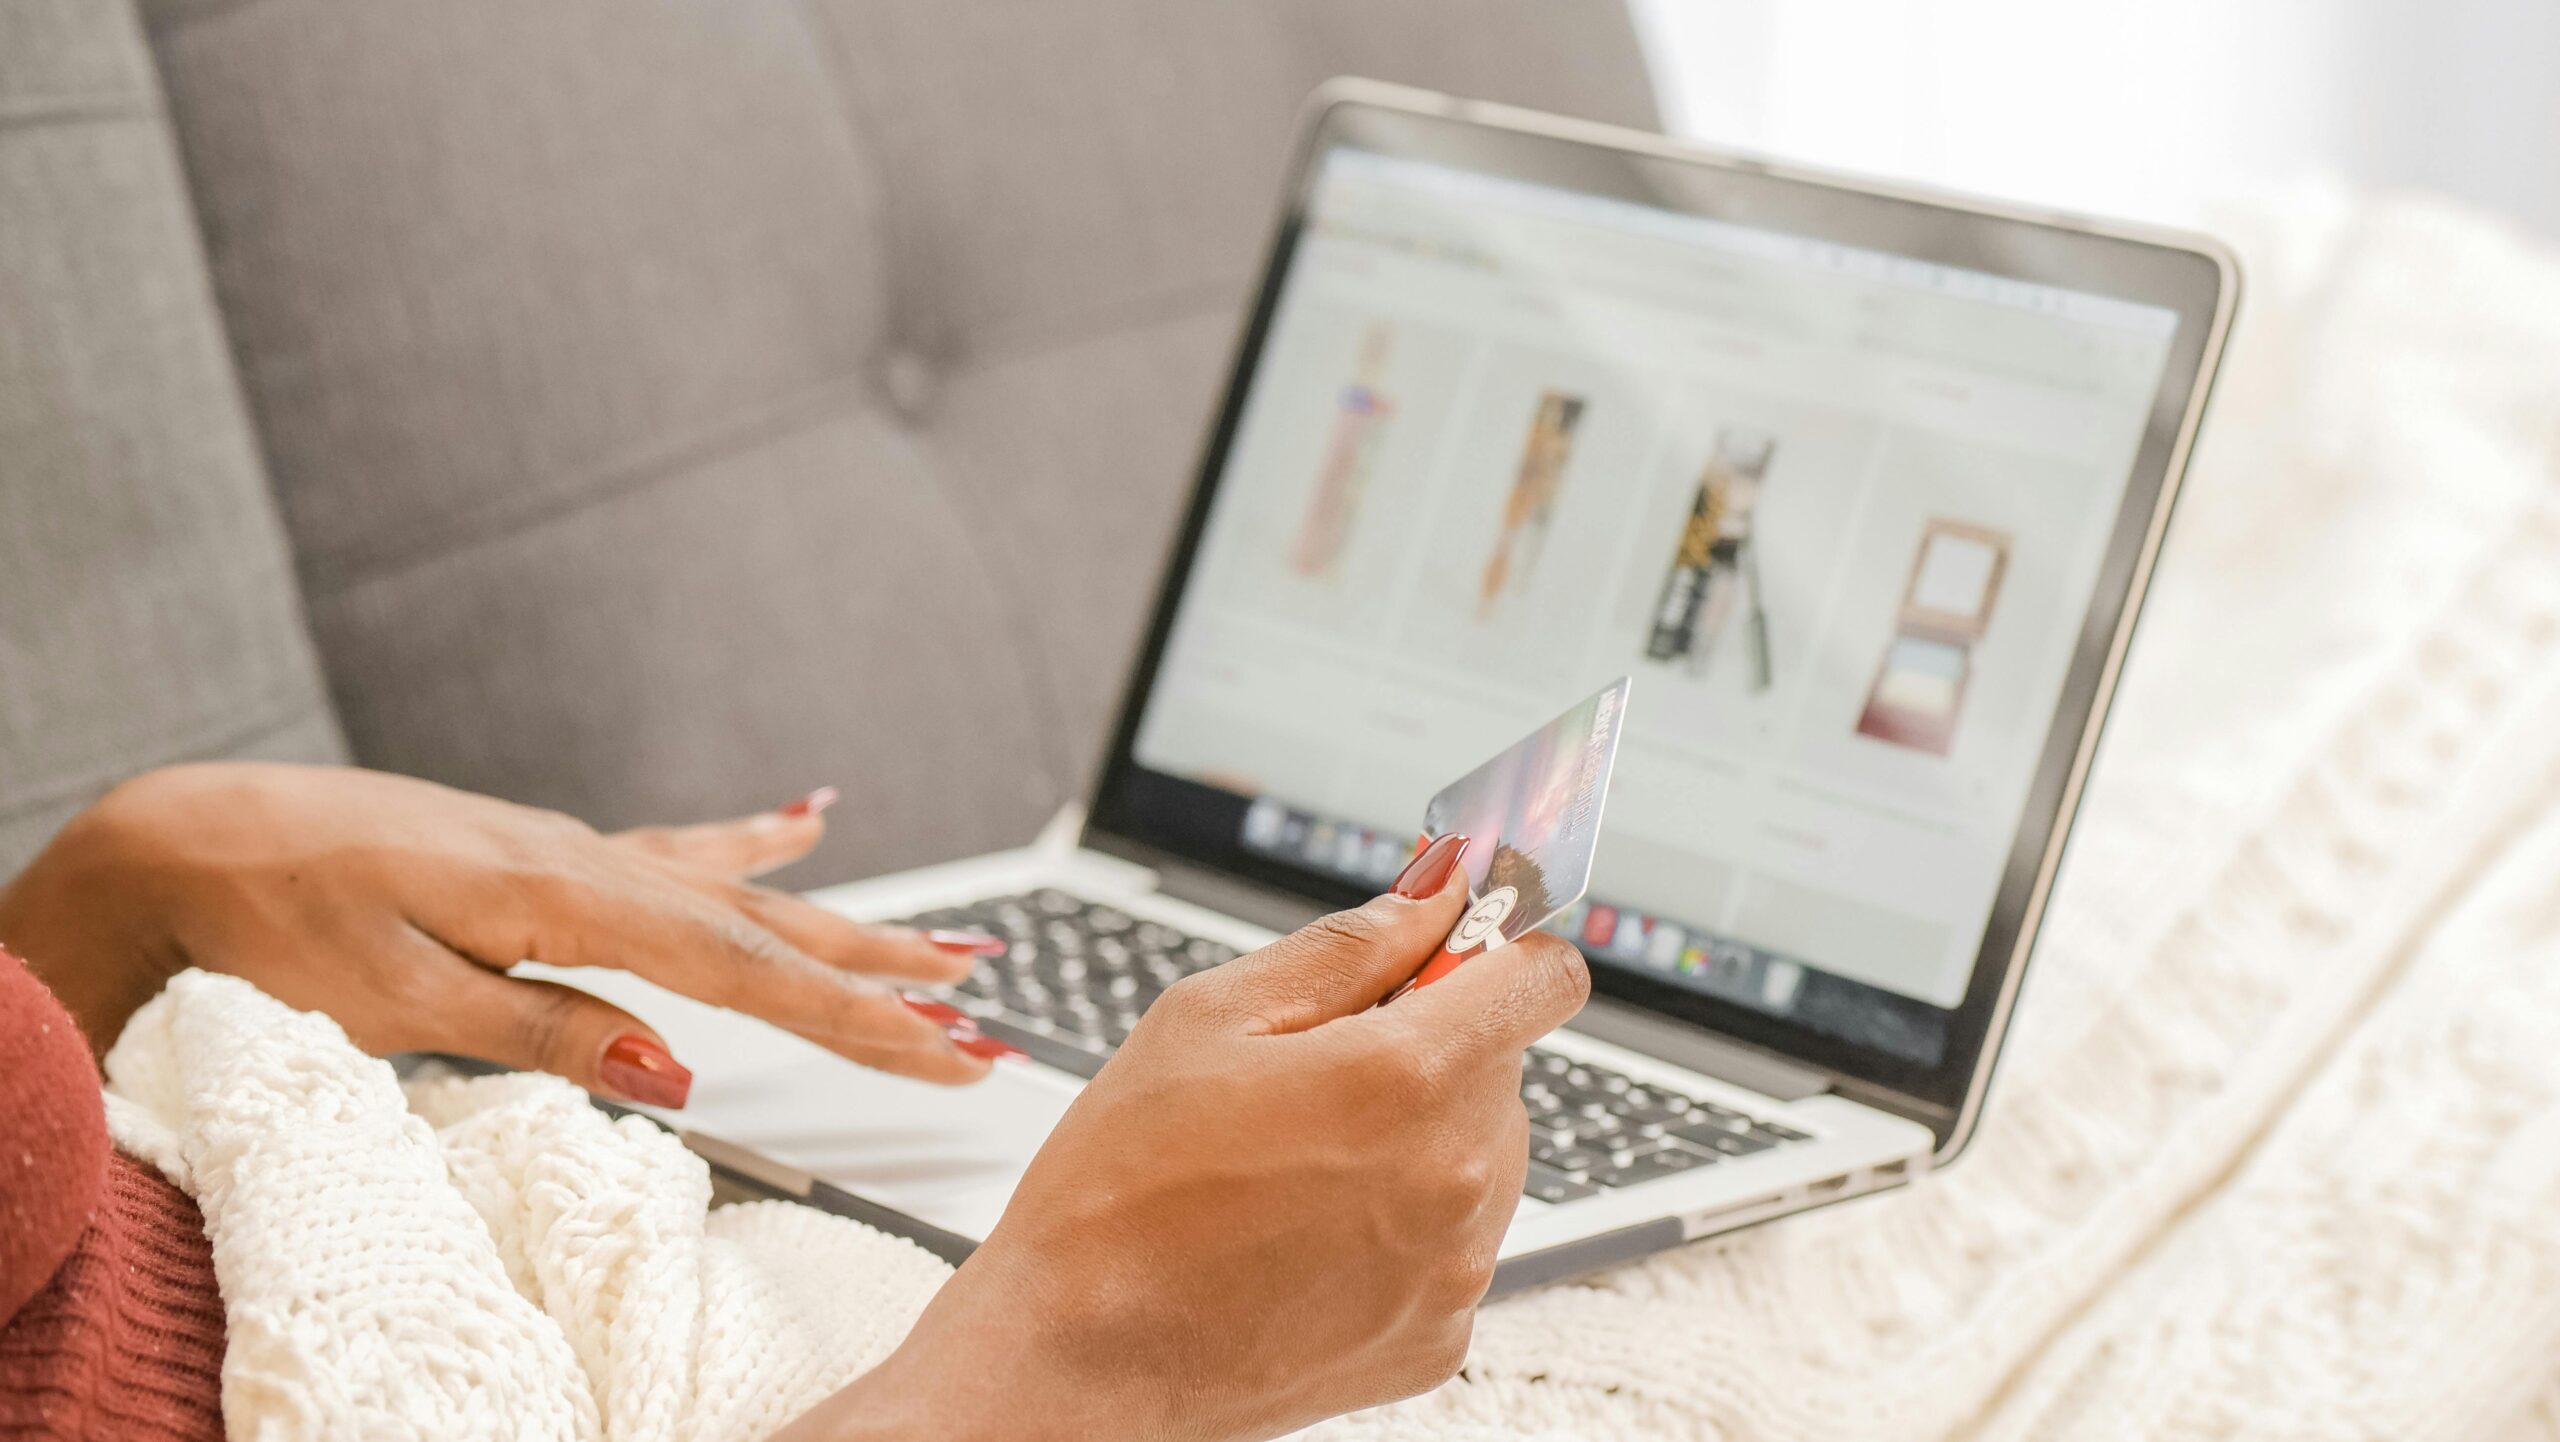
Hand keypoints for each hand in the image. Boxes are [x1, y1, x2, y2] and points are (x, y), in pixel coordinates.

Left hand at [0, 763, 1009, 1101]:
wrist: (196, 835)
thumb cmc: (281, 922)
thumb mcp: (401, 1001)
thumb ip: (548, 1030)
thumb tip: (680, 1067)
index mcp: (572, 902)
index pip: (751, 975)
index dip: (861, 1021)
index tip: (953, 1053)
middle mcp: (596, 864)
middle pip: (774, 928)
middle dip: (887, 976)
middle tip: (991, 1008)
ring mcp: (581, 852)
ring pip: (747, 892)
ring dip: (850, 921)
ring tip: (948, 940)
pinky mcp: (553, 856)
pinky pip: (686, 848)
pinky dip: (758, 839)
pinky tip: (810, 813)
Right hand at [789, 835, 1590, 1441]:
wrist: (1077, 1358)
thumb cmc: (1120, 1189)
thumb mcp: (1209, 1017)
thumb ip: (1348, 944)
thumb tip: (1437, 889)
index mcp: (1407, 1078)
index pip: (1544, 976)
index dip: (1500, 946)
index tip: (1457, 950)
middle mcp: (1456, 1177)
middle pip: (1503, 1065)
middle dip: (1430, 1047)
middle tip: (1316, 1075)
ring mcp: (1455, 1268)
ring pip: (1482, 1153)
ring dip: (1421, 1137)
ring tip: (1298, 1165)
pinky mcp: (1438, 1336)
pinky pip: (1454, 1242)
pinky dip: (1402, 1224)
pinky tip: (1307, 1233)